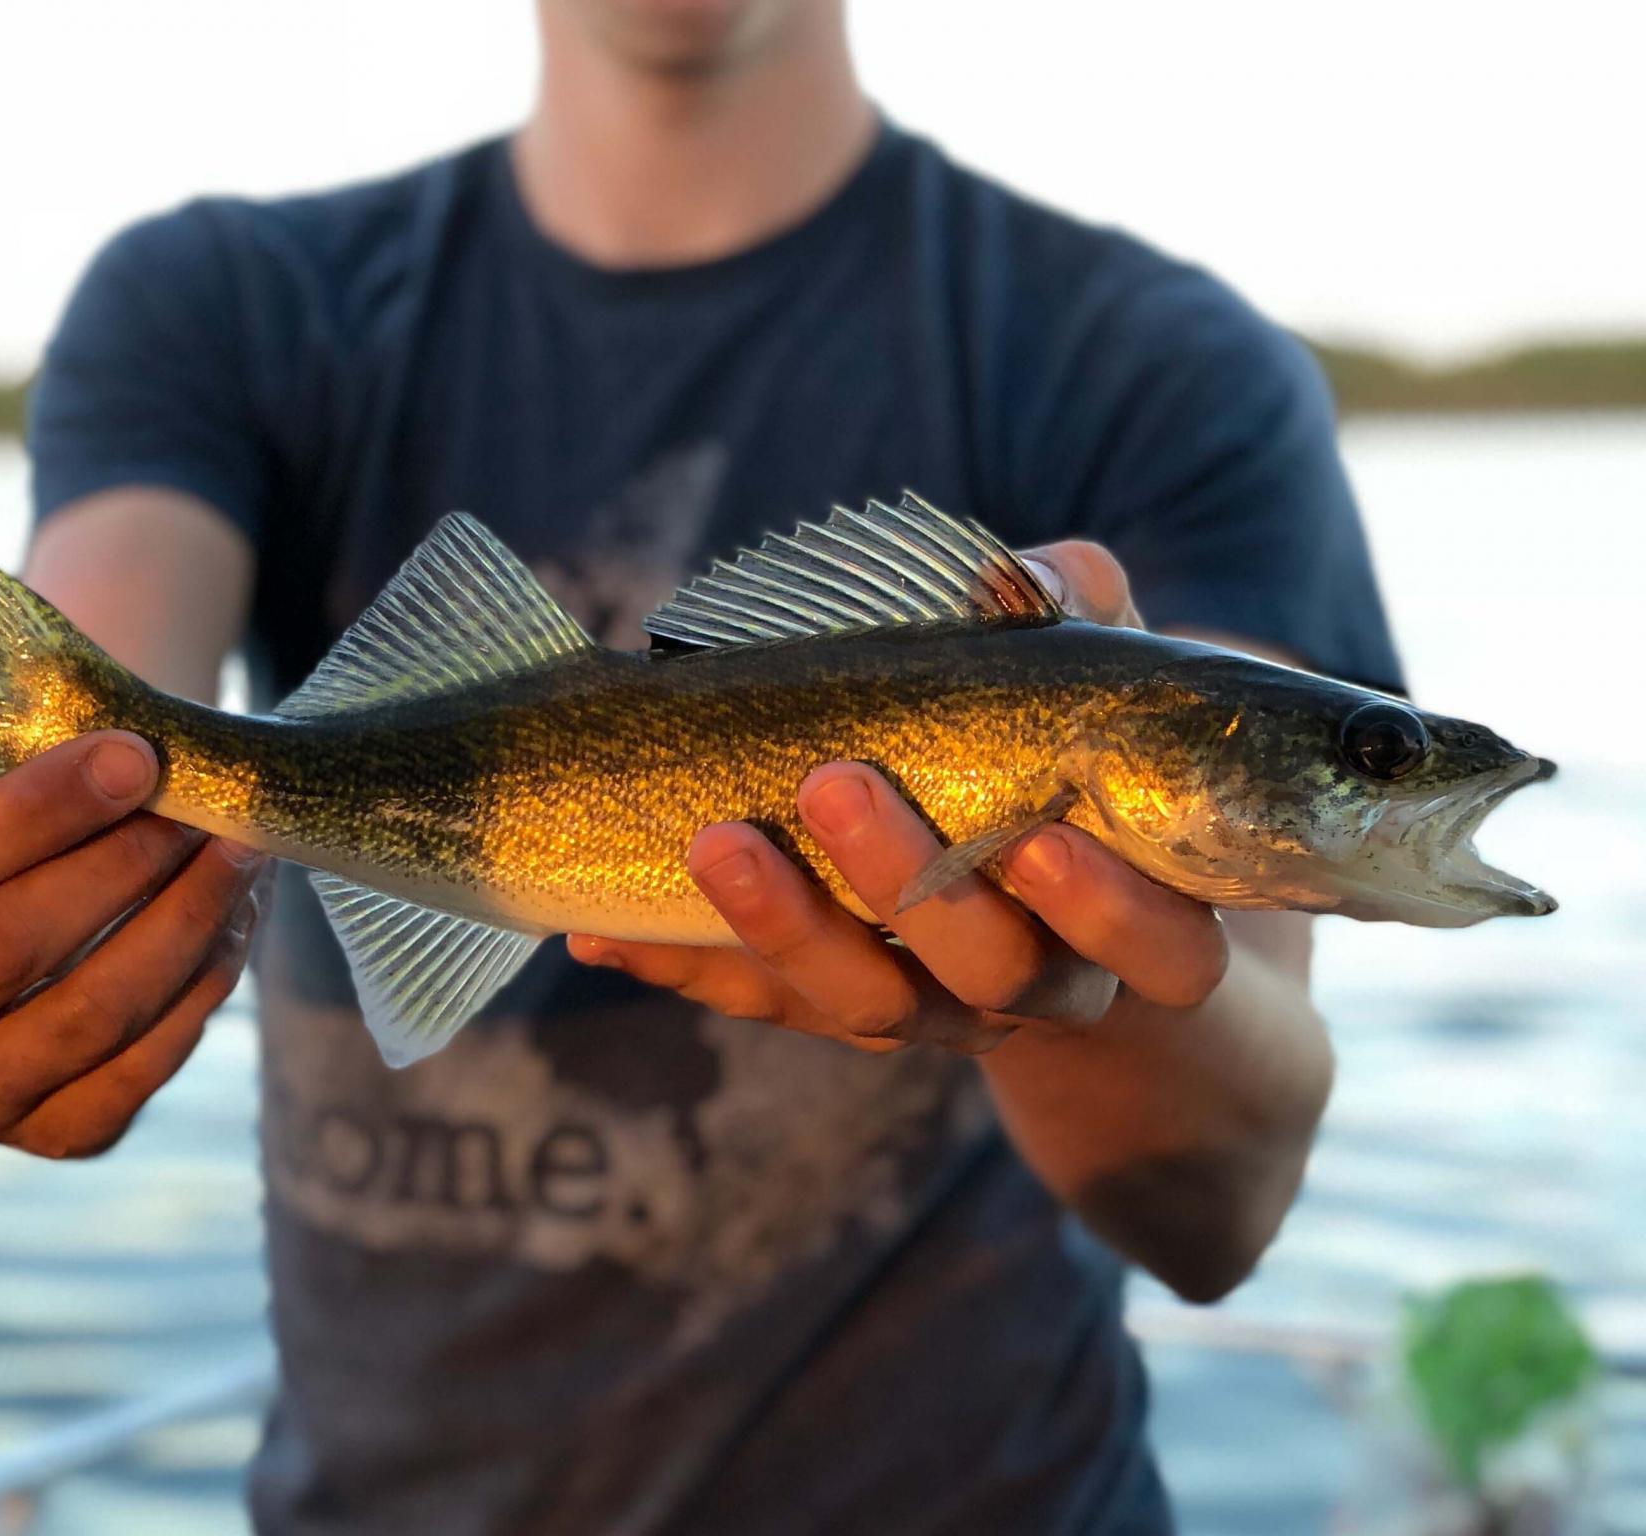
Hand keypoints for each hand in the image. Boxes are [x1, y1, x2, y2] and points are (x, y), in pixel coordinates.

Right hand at [0, 732, 265, 1156]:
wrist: (24, 937)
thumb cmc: (5, 845)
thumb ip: (37, 787)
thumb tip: (144, 766)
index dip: (45, 809)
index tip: (136, 757)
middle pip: (3, 949)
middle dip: (119, 866)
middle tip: (199, 809)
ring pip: (88, 1014)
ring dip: (183, 922)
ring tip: (239, 852)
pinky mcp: (50, 1135)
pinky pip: (142, 1065)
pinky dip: (203, 983)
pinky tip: (236, 918)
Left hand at [568, 542, 1227, 1052]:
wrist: (1026, 889)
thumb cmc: (1069, 758)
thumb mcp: (1092, 685)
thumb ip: (1084, 623)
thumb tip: (1039, 572)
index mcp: (1137, 923)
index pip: (1162, 950)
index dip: (1107, 910)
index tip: (1042, 837)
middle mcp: (1039, 986)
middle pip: (989, 972)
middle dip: (910, 884)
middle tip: (837, 782)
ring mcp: (932, 1011)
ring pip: (866, 1003)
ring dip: (784, 927)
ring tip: (712, 840)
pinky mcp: (833, 1010)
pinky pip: (761, 1003)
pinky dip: (684, 964)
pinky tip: (603, 933)